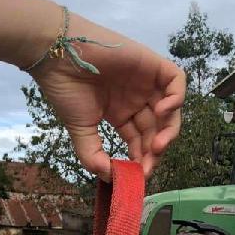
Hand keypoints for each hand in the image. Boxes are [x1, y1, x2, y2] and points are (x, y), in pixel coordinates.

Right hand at [26, 12, 185, 180]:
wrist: (58, 56)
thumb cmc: (66, 89)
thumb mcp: (80, 130)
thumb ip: (94, 156)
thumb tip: (110, 178)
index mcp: (120, 113)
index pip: (140, 140)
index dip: (142, 159)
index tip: (139, 175)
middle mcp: (136, 99)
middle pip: (156, 129)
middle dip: (155, 150)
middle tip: (149, 165)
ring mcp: (145, 82)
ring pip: (170, 109)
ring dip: (168, 130)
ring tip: (157, 145)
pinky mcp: (152, 64)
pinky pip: (176, 80)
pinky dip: (176, 97)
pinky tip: (161, 111)